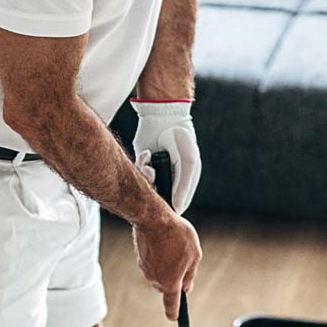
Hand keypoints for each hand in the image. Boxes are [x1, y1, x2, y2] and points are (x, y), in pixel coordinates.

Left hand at [131, 99, 200, 213]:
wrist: (162, 116)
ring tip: (150, 166)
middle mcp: (170, 179)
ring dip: (146, 178)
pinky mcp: (142, 164)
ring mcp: (156, 172)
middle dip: (154, 191)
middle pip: (159, 198)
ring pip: (146, 188)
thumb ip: (183, 186)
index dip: (169, 208)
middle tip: (153, 179)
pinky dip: (140, 166)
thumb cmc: (180, 139)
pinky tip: (146, 154)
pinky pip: (138, 174)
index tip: (161, 204)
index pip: (177, 205)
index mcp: (184, 181)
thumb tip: (176, 210)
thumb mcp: (188, 163)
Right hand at [133, 209, 200, 320]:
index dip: (174, 313)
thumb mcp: (194, 256)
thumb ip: (190, 275)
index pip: (171, 305)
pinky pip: (153, 262)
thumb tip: (186, 287)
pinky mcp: (140, 258)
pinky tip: (164, 241)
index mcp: (170, 283)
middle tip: (184, 258)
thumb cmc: (177, 237)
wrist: (153, 219)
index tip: (174, 319)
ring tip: (174, 245)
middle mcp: (155, 280)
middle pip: (168, 285)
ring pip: (160, 272)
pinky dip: (159, 255)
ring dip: (167, 263)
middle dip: (175, 277)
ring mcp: (146, 269)